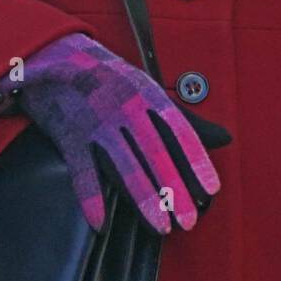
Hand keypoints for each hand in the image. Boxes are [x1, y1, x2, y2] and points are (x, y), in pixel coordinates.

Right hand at [0, 32, 231, 235]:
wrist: (54, 54)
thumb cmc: (110, 78)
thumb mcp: (147, 89)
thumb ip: (184, 118)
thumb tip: (226, 137)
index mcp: (146, 92)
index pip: (177, 127)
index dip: (194, 158)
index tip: (211, 187)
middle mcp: (124, 104)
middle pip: (153, 151)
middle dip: (173, 187)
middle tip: (188, 220)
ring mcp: (96, 119)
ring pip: (123, 163)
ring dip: (142, 197)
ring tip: (159, 226)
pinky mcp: (69, 133)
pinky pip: (82, 170)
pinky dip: (90, 196)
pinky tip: (101, 222)